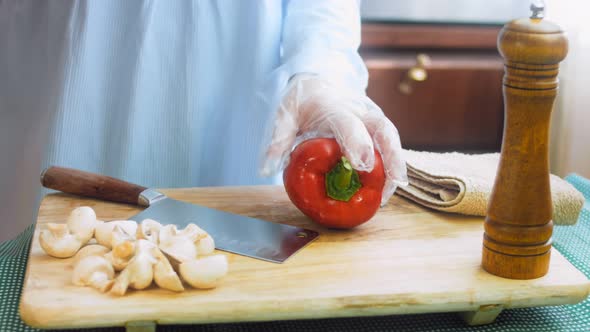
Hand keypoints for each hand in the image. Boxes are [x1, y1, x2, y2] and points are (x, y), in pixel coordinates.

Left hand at [260, 75, 407, 204]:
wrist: (319, 79)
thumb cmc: (301, 100)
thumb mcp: (284, 115)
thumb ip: (277, 140)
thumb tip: (265, 171)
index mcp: (334, 108)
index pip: (348, 124)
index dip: (357, 143)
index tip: (362, 165)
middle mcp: (359, 110)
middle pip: (382, 130)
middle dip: (390, 156)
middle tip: (392, 183)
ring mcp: (372, 116)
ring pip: (391, 137)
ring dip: (396, 164)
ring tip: (391, 191)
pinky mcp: (378, 124)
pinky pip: (390, 143)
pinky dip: (393, 164)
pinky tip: (389, 187)